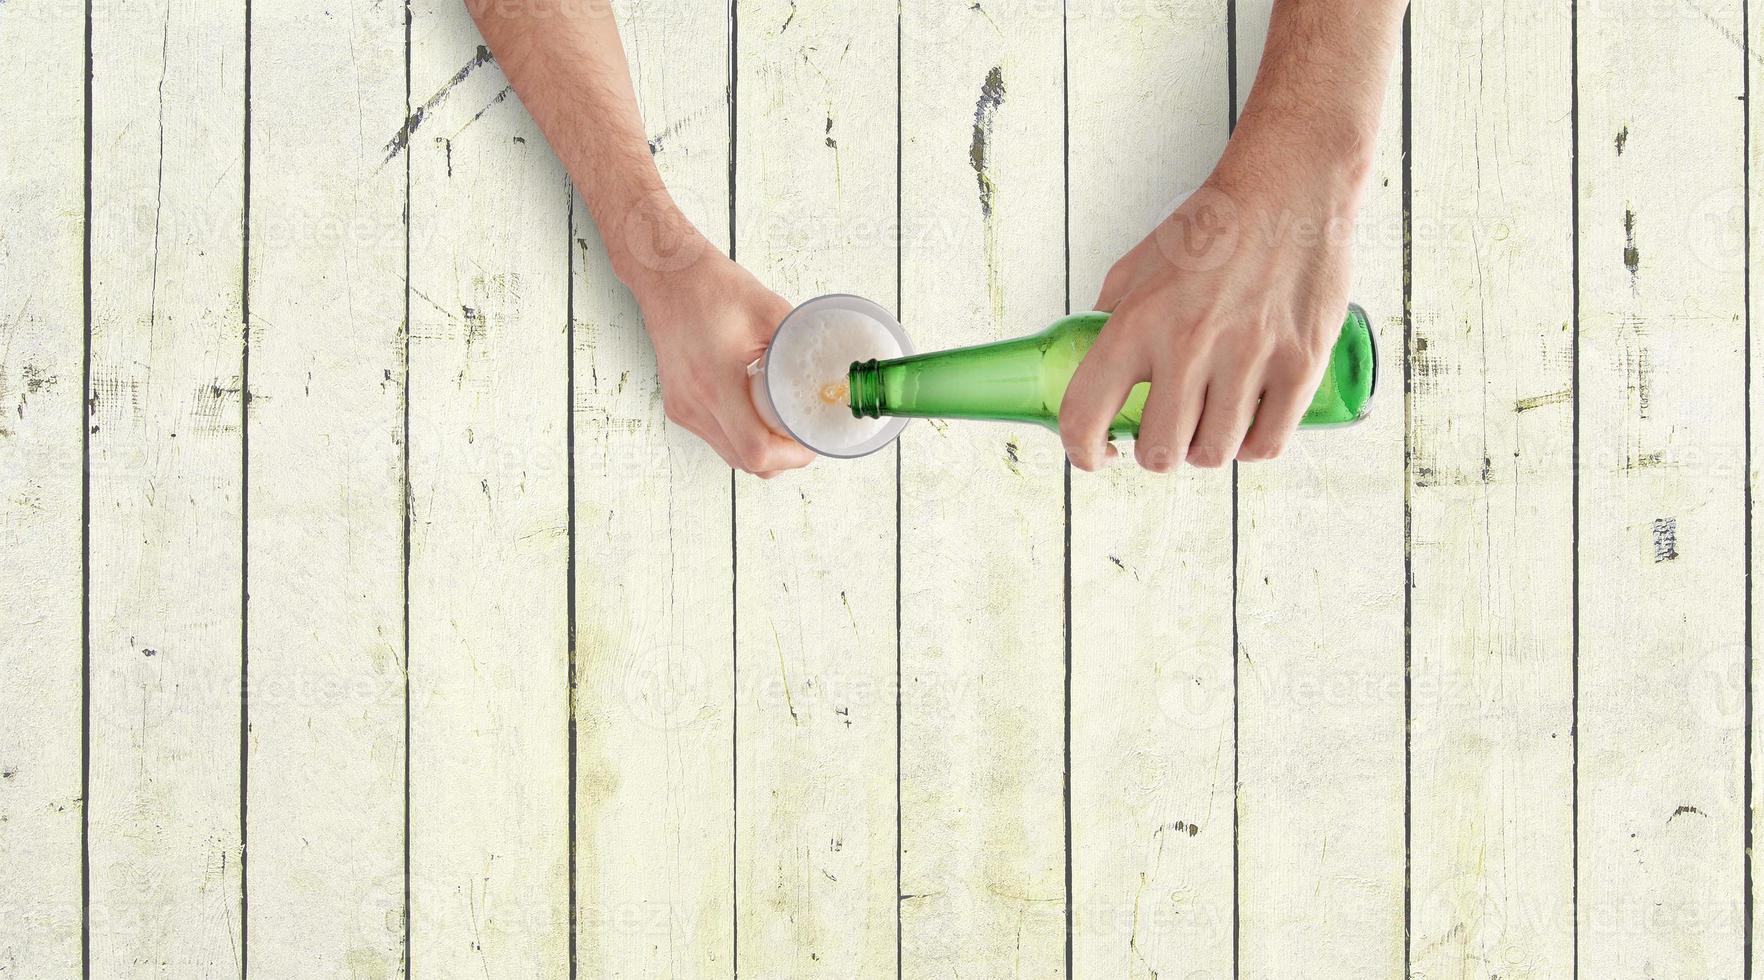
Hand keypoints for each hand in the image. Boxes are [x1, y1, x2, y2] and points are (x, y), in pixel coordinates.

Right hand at [630, 235, 815, 477]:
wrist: (666, 276)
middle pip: (745, 461)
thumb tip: (833, 368)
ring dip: (762, 449)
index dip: (790, 456)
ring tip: (787, 427)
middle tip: (805, 437)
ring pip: (730, 454)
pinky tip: (760, 416)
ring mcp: (682, 409)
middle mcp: (693, 404)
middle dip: (782, 457)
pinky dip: (742, 436)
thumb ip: (801, 342)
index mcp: (715, 382)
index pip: (756, 449)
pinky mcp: (678, 406)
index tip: (811, 442)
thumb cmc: (711, 287)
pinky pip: (717, 438)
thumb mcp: (768, 310)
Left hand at [1058, 144, 1366, 472]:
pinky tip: (1248, 425)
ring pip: (1213, 455)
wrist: (1288, 190)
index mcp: (1137, 322)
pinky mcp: (1299, 365)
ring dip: (1205, 450)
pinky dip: (1252, 446)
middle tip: (1165, 435)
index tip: (1095, 456)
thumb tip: (1092, 362)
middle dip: (1156, 454)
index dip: (1083, 451)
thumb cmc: (1215, 225)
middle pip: (1159, 453)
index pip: (1086, 413)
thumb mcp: (1139, 264)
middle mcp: (1189, 344)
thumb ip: (1110, 316)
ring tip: (1210, 424)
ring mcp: (1248, 357)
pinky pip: (1267, 444)